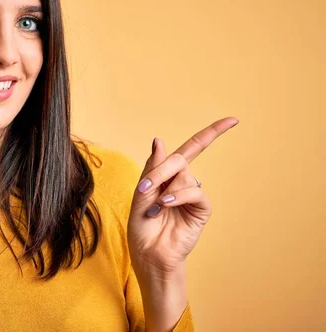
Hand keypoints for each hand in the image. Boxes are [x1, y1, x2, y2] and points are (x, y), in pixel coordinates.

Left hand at [127, 117, 238, 275]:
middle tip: (145, 188)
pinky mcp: (201, 209)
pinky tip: (166, 206)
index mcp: (169, 175)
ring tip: (155, 209)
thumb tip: (159, 140)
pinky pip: (194, 192)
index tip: (233, 120)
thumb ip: (153, 167)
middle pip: (180, 159)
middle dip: (161, 170)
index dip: (211, 133)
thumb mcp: (141, 193)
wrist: (149, 253)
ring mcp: (193, 195)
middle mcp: (183, 182)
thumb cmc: (142, 226)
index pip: (192, 149)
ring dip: (164, 190)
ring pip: (184, 175)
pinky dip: (178, 196)